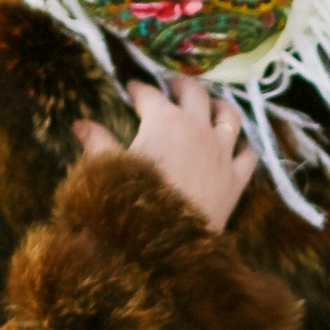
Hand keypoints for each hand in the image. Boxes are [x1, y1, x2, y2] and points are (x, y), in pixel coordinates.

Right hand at [77, 70, 253, 229]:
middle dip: (181, 86)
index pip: (150, 94)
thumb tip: (80, 124)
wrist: (162, 243)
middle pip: (195, 94)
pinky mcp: (236, 179)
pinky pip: (248, 154)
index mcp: (163, 120)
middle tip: (173, 85)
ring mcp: (221, 152)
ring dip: (219, 106)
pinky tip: (238, 145)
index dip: (139, 88)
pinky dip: (243, 146)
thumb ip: (97, 142)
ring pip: (229, 116)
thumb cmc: (128, 202)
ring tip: (213, 105)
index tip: (131, 87)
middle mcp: (197, 128)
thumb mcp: (106, 168)